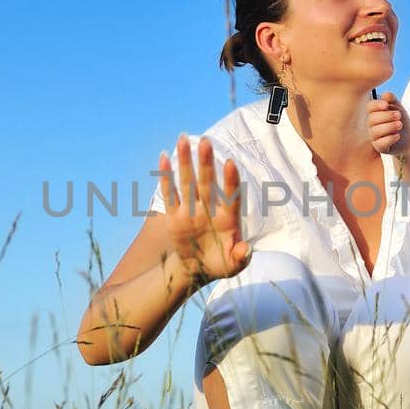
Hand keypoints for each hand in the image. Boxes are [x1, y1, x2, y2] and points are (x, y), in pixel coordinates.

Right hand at [157, 135, 250, 286]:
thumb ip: (240, 257)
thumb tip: (246, 249)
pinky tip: (164, 157)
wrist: (198, 269)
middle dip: (206, 162)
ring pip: (188, 182)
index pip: (231, 195)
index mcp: (228, 218)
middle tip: (206, 141)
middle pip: (207, 182)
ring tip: (183, 139)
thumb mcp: (233, 266)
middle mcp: (210, 209)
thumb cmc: (221, 264)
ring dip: (186, 161)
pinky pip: (169, 194)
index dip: (231, 180)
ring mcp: (191, 210)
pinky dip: (166, 177)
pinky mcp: (175, 216)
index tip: (230, 163)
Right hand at [367, 92, 409, 155]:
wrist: (408, 138)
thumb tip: (385, 95)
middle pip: (372, 119)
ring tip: (400, 125)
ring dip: (389, 127)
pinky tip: (397, 135)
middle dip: (386, 116)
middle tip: (398, 115)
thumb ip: (392, 100)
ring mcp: (374, 136)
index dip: (376, 105)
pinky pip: (380, 143)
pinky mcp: (379, 147)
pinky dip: (390, 138)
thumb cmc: (401, 121)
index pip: (369, 107)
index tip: (386, 105)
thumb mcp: (399, 108)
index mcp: (374, 113)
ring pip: (375, 131)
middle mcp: (371, 125)